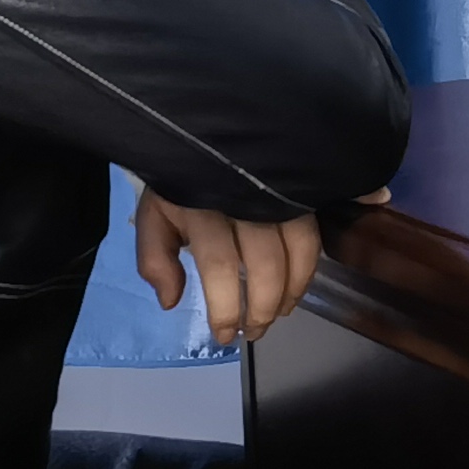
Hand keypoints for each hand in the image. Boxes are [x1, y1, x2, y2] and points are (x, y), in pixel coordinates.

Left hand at [132, 191, 323, 345]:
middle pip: (265, 265)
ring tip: (279, 313)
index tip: (224, 337)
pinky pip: (313, 235)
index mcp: (202, 207)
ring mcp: (275, 193)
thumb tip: (171, 301)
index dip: (225, 309)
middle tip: (254, 332)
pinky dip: (309, 269)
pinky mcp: (296, 190)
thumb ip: (155, 258)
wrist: (206, 131)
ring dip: (291, 292)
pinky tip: (298, 287)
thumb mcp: (154, 215)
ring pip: (297, 251)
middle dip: (262, 309)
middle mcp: (243, 200)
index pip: (219, 268)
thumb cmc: (180, 181)